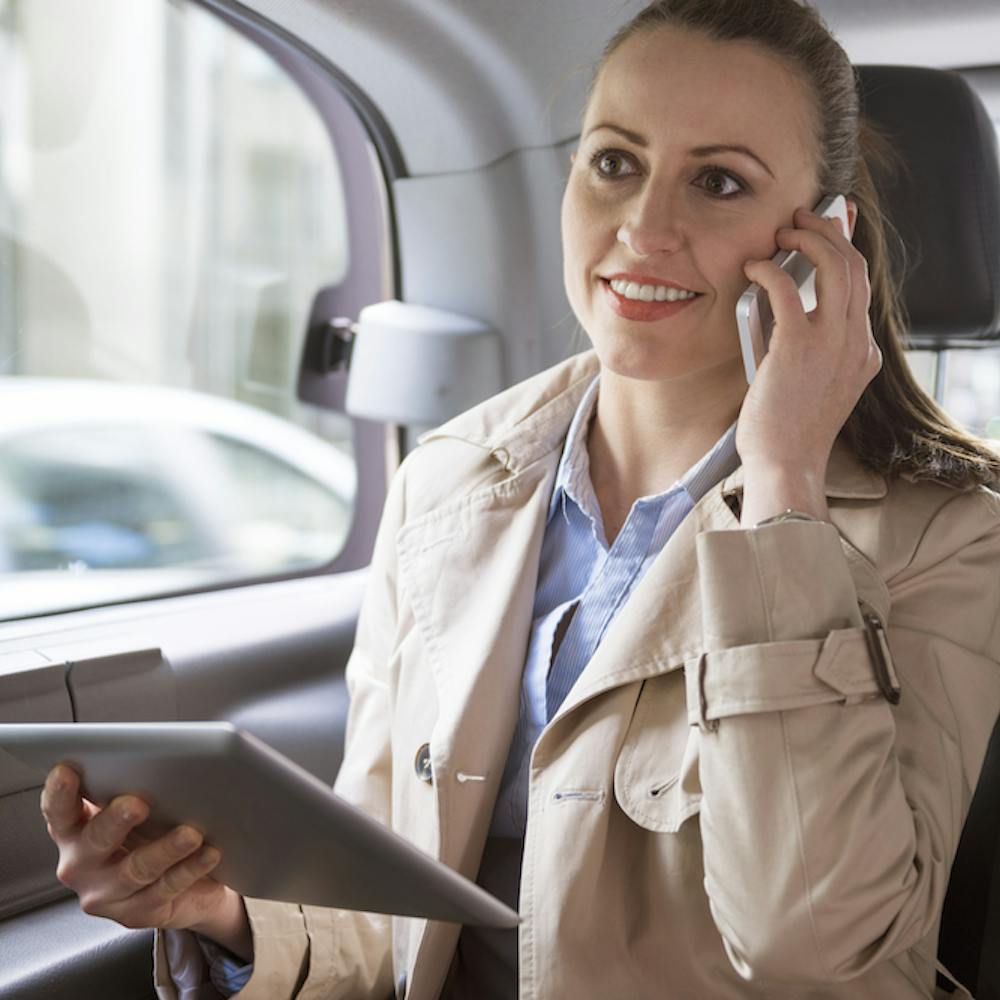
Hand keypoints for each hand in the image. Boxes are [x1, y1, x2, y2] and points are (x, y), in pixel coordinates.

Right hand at [40, 763, 246, 952]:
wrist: (187, 883)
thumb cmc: (155, 832)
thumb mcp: (140, 811)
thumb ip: (132, 790)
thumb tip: (157, 764)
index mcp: (76, 831)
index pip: (60, 811)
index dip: (59, 793)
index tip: (66, 771)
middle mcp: (82, 865)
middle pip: (95, 840)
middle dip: (116, 820)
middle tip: (138, 803)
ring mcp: (107, 894)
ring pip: (136, 869)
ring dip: (165, 849)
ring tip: (191, 834)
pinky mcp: (137, 913)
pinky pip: (166, 889)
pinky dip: (190, 869)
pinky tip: (209, 853)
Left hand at [736, 205, 880, 523]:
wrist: (785, 466)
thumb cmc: (787, 432)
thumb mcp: (813, 387)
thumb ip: (811, 352)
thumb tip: (783, 312)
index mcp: (862, 354)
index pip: (862, 287)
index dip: (844, 251)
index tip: (828, 229)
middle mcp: (856, 343)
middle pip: (855, 267)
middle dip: (829, 233)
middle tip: (800, 220)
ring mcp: (832, 344)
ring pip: (835, 266)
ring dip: (807, 240)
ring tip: (782, 234)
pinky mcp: (798, 347)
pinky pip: (788, 289)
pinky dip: (769, 270)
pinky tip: (753, 268)